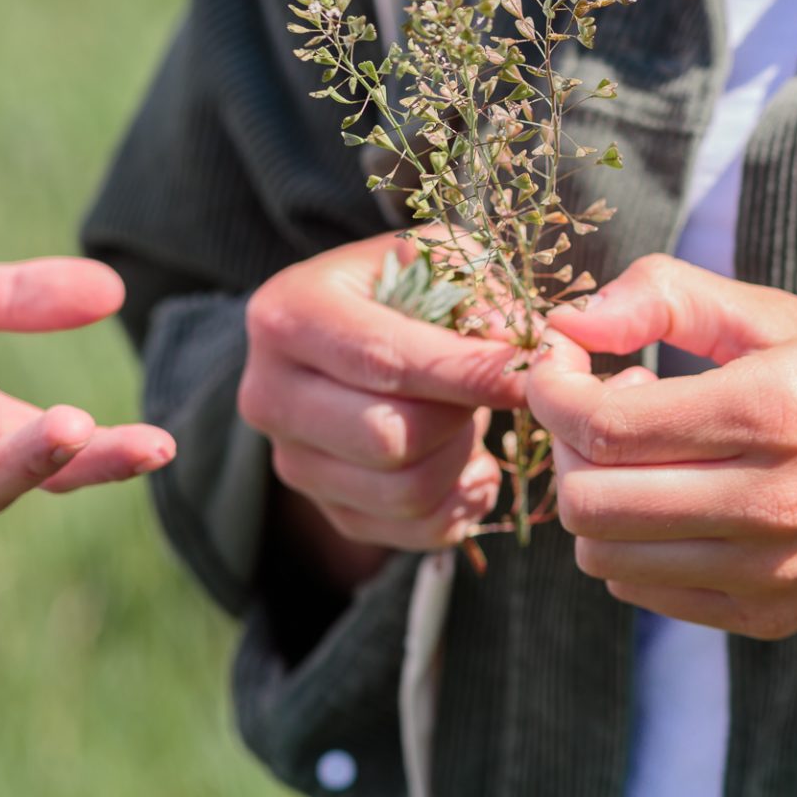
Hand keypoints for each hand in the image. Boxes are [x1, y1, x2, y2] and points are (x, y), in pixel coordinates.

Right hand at [239, 233, 525, 561]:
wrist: (357, 336)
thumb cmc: (403, 290)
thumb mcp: (435, 263)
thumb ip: (477, 293)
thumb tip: (517, 344)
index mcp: (288, 315)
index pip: (384, 360)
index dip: (465, 373)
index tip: (526, 373)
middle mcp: (269, 394)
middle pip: (387, 437)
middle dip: (460, 416)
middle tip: (493, 389)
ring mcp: (291, 460)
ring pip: (404, 492)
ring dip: (463, 458)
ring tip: (474, 419)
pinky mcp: (325, 508)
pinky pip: (412, 532)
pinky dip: (461, 504)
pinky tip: (473, 463)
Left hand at [527, 255, 796, 639]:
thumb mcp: (788, 312)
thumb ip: (669, 296)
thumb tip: (568, 316)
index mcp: (771, 411)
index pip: (602, 424)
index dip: (551, 386)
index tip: (563, 356)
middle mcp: (767, 505)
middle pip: (588, 501)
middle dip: (567, 443)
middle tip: (606, 400)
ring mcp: (768, 572)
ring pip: (602, 557)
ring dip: (596, 495)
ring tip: (648, 451)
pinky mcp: (768, 615)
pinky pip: (644, 592)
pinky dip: (632, 543)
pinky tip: (677, 495)